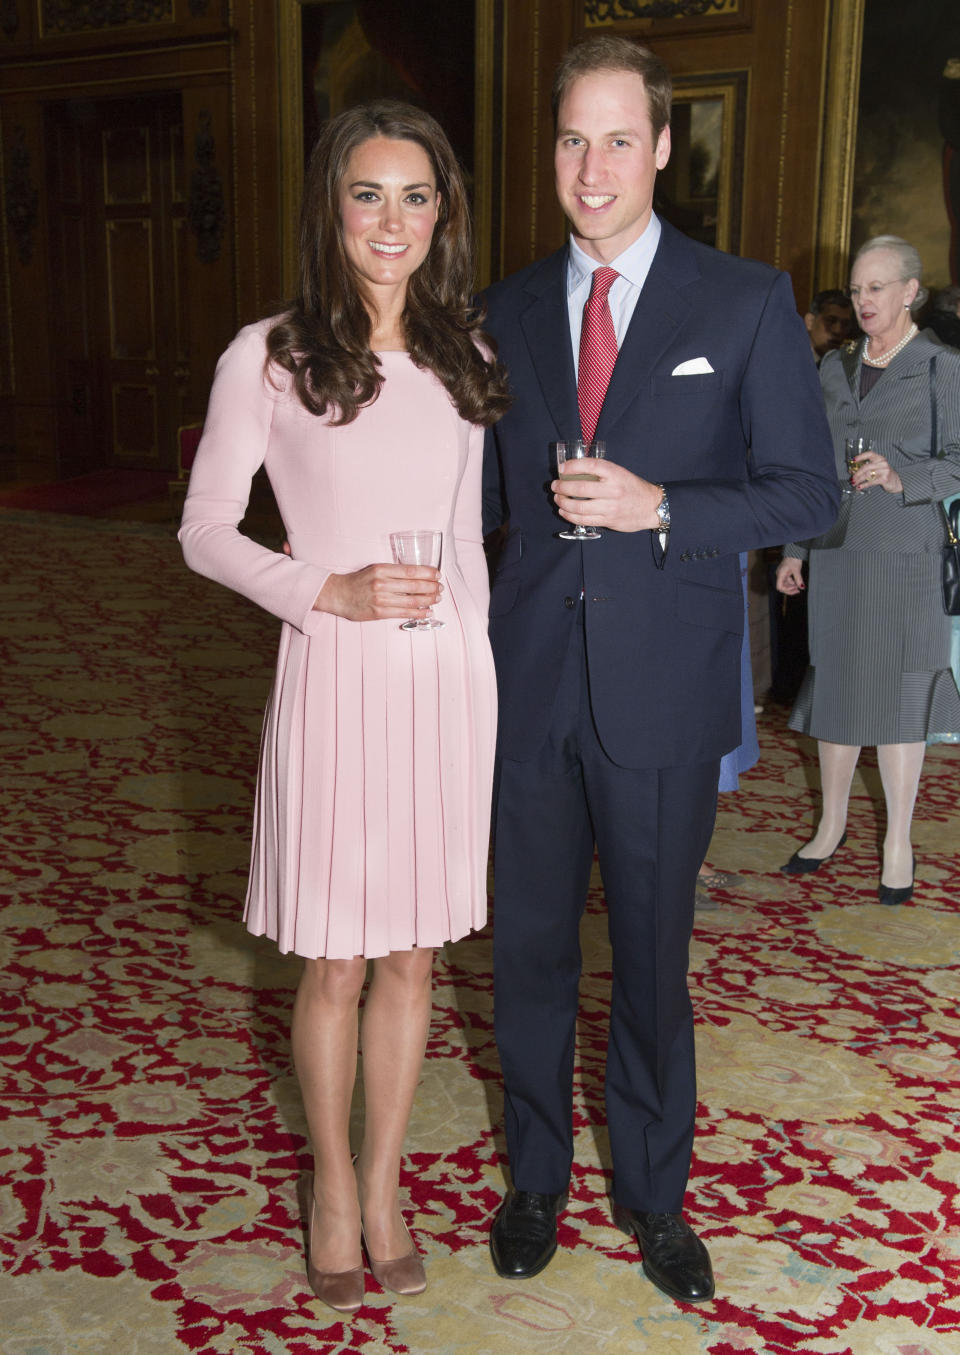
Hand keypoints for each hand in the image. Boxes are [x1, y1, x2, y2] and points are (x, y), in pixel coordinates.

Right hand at [313, 563, 441, 621]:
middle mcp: (382, 583)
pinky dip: (418, 613)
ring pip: (412, 601)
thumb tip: (417, 576)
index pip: (411, 570)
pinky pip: (404, 613)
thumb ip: (393, 572)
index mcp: (382, 569)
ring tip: (437, 599)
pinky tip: (427, 611)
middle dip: (432, 587)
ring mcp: (381, 599)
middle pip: (415, 586)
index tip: (438, 575)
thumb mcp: (375, 570)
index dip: (428, 573)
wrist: (338, 594)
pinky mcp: (379, 613)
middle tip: (440, 588)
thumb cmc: (357, 582)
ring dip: (428, 600)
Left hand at [552, 459, 661, 531]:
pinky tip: (564, 511)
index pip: (591, 465)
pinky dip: (570, 516)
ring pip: (579, 506)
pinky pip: (584, 520)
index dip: (573, 466)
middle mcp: (613, 489)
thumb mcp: (619, 473)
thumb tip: (573, 470)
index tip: (561, 468)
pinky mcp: (608, 520)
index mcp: (615, 473)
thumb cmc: (632, 487)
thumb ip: (600, 472)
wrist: (651, 506)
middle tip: (555, 485)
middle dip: (562, 487)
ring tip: (557, 498)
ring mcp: (610, 507)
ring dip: (563, 503)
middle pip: (580, 488)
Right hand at [776, 557, 804, 593]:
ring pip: (785, 584)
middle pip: (782, 586)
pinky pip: (788, 580)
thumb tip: (801, 587)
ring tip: (799, 587)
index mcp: (780, 574)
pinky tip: (798, 583)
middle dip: (790, 590)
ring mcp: (783, 574)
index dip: (787, 590)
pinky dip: (793, 583)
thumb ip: (798, 579)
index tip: (795, 589)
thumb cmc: (793, 559)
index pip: (780, 587)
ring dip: (792, 587)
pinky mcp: (786, 573)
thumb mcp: (796, 570)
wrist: (794, 552)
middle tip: (798, 591)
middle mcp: (780, 575)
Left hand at [850, 449, 901, 493]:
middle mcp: (882, 463)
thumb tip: (852, 471)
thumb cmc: (884, 474)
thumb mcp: (877, 468)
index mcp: (880, 458)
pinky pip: (871, 482)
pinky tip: (859, 487)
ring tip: (854, 483)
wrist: (896, 482)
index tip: (854, 460)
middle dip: (857, 473)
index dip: (861, 456)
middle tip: (852, 478)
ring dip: (859, 480)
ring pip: (867, 475)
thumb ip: (867, 467)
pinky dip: (864, 485)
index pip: (870, 454)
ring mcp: (884, 470)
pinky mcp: (884, 479)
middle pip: (866, 467)